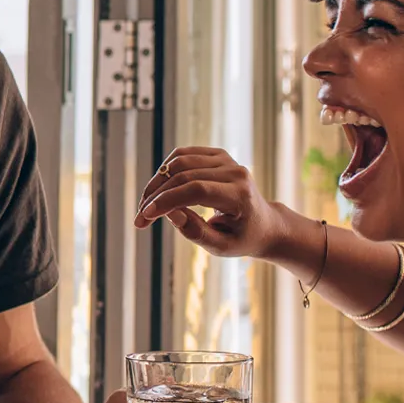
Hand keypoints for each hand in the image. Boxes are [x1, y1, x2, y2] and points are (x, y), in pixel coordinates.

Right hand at [134, 147, 292, 259]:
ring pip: (180, 162)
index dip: (168, 200)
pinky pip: (183, 155)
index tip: (145, 216)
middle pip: (184, 175)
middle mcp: (235, 172)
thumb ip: (196, 232)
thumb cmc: (242, 239)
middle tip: (140, 218)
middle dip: (156, 196)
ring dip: (157, 182)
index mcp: (240, 195)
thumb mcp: (221, 247)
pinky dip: (166, 170)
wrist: (263, 224)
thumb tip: (169, 213)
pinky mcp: (218, 155)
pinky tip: (158, 189)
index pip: (197, 190)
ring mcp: (227, 160)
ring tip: (146, 205)